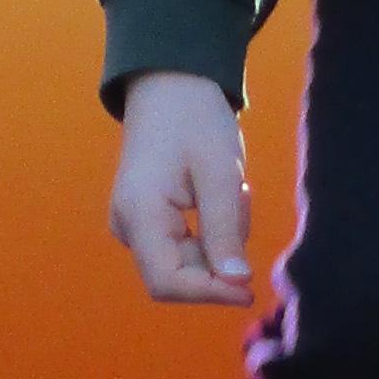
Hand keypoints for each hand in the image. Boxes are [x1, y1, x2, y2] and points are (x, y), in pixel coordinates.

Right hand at [110, 71, 253, 304]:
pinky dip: (214, 227)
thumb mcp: (220, 173)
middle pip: (179, 275)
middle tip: (241, 198)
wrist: (171, 85)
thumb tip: (236, 282)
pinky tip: (224, 191)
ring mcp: (135, 224)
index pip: (168, 283)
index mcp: (139, 215)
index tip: (250, 289)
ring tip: (233, 186)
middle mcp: (128, 227)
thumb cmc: (195, 121)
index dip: (210, 293)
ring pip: (188, 259)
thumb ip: (225, 231)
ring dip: (222, 236)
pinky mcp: (148, 220)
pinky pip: (187, 242)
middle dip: (221, 256)